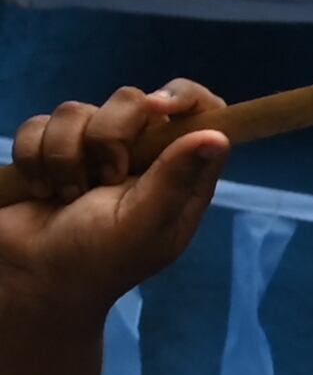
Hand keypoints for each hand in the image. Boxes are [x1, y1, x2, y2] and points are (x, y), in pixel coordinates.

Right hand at [0, 84, 229, 323]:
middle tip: (104, 180)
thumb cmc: (98, 262)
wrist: (33, 279)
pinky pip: (37, 125)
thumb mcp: (144, 226)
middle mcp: (140, 151)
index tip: (157, 107)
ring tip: (68, 196)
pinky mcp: (48, 149)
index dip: (183, 95)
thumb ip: (176, 179)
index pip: (200, 110)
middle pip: (132, 100)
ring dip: (65, 157)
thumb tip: (217, 136)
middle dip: (109, 137)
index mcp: (178, 169)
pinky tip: (41, 190)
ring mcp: (92, 147)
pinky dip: (33, 158)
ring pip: (75, 110)